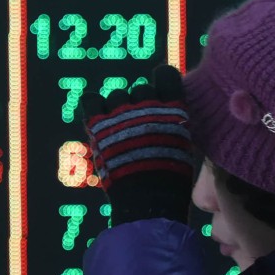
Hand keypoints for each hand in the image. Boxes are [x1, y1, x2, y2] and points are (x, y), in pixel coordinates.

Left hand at [82, 64, 196, 225]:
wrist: (148, 198)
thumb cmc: (171, 178)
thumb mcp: (183, 145)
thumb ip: (173, 124)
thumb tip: (169, 116)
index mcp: (172, 108)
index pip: (166, 75)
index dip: (163, 81)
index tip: (161, 92)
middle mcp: (146, 104)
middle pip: (141, 89)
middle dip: (140, 104)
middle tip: (140, 126)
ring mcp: (121, 113)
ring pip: (117, 95)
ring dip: (118, 109)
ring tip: (120, 131)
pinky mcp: (99, 125)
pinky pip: (91, 101)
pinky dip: (94, 107)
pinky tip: (98, 118)